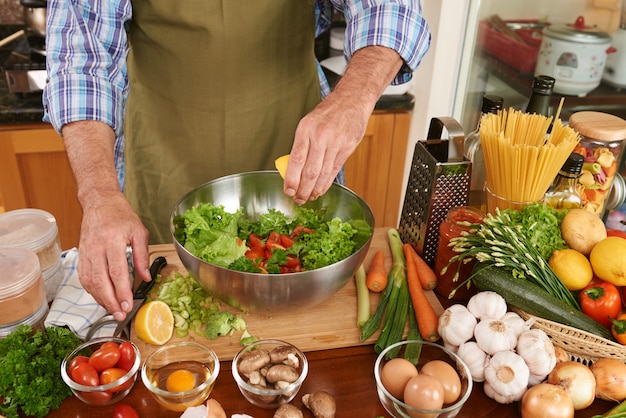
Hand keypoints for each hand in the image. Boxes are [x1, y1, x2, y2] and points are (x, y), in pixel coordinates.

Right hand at [61, 120, 150, 320]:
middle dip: (110, 301)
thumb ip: (143, 256)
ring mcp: (86, 251)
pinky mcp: (81, 254)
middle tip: (120, 314)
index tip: (127, 304)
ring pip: (90, 281)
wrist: (99, 201)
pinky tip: (101, 297)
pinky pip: (84, 277)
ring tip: (112, 310)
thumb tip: (145, 277)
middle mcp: (97, 247)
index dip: (122, 291)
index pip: (117, 271)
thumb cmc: (121, 214)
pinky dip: (92, 290)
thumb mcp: (139, 231)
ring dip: (100, 298)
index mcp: (113, 240)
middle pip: (101, 280)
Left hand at [285, 96, 367, 204]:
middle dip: (303, 190)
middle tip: (298, 199)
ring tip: (309, 197)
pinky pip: (334, 170)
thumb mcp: (308, 123)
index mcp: (306, 129)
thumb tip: (293, 170)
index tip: (288, 191)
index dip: (292, 180)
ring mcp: (336, 142)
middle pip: (310, 171)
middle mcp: (320, 136)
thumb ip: (302, 145)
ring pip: (323, 173)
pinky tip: (321, 189)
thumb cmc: (327, 112)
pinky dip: (327, 183)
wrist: (352, 100)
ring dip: (315, 189)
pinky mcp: (348, 147)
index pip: (296, 160)